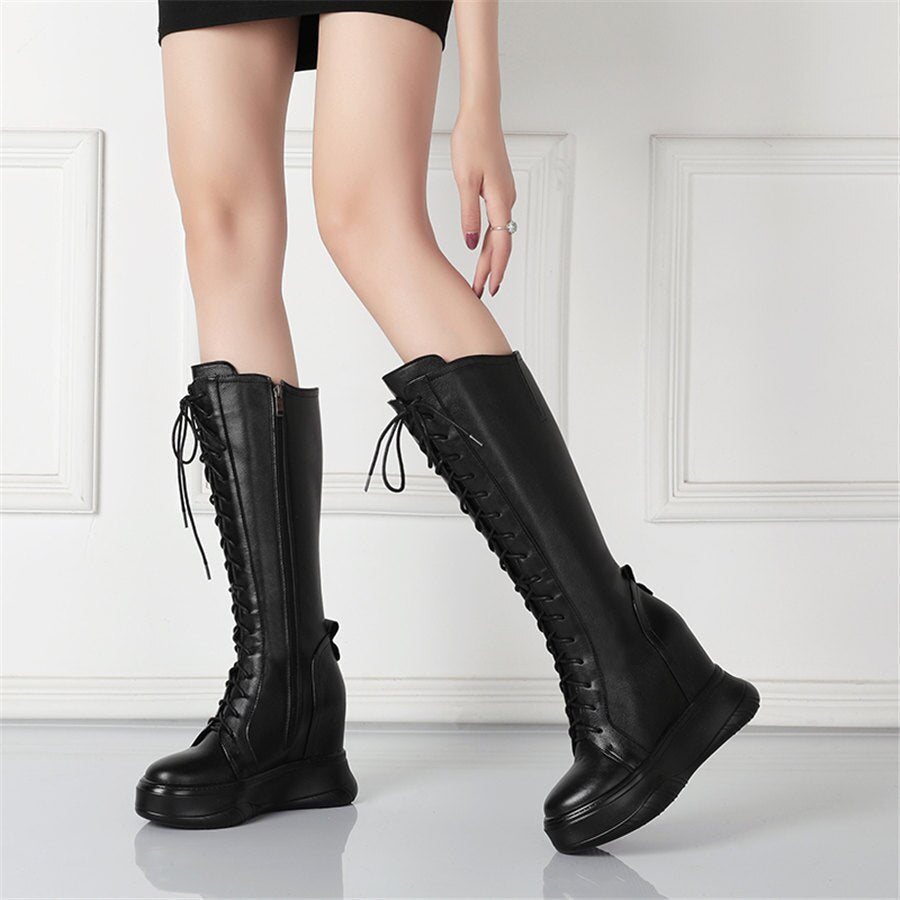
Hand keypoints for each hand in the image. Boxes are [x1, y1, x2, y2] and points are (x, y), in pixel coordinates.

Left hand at [451, 111, 516, 297]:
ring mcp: (506, 196)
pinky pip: (497, 224)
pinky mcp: (500, 191)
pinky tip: (481, 250)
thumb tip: (469, 243)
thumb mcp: (465, 180)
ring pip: (499, 235)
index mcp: (500, 200)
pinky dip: (490, 242)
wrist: (482, 114)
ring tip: (479, 279)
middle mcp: (507, 201)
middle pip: (501, 245)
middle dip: (491, 271)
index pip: (500, 245)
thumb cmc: (472, 141)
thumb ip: (469, 214)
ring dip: (490, 258)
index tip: (488, 289)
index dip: (494, 270)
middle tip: (480, 292)